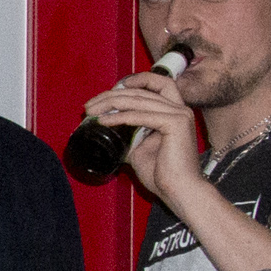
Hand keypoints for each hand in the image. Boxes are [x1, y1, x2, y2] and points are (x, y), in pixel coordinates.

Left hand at [81, 71, 193, 195]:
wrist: (179, 191)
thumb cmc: (163, 175)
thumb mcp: (140, 148)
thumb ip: (130, 135)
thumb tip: (108, 129)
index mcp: (176, 112)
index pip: (159, 83)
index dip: (137, 80)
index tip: (114, 87)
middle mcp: (180, 109)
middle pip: (142, 91)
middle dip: (111, 95)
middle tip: (90, 105)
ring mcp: (180, 115)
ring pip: (138, 100)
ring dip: (110, 103)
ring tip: (91, 111)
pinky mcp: (176, 124)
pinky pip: (141, 115)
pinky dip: (119, 117)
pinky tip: (104, 120)